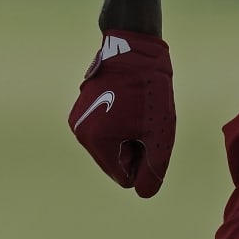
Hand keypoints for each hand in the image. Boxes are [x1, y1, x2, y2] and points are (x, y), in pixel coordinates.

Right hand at [68, 30, 174, 197]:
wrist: (133, 46)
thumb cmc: (149, 88)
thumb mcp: (160, 132)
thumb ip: (153, 168)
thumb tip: (144, 192)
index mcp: (97, 142)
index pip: (124, 177)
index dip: (144, 160)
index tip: (150, 132)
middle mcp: (81, 134)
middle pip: (115, 162)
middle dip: (134, 147)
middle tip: (145, 119)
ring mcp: (79, 119)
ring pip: (110, 146)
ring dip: (127, 135)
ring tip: (137, 108)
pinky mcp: (82, 107)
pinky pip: (104, 130)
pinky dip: (119, 123)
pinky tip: (128, 102)